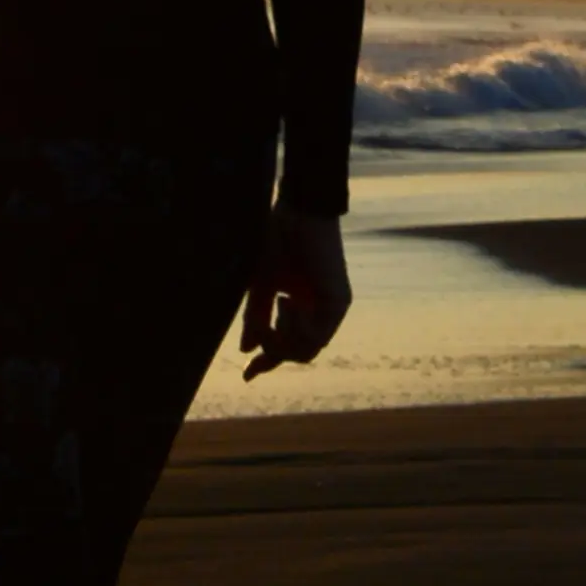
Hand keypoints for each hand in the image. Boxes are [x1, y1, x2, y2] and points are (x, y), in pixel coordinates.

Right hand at [238, 212, 350, 376]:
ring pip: (308, 349)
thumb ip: (255, 317)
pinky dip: (298, 326)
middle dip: (275, 348)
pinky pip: (317, 335)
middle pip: (299, 353)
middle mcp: (320, 311)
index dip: (267, 361)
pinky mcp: (339, 302)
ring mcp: (332, 309)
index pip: (287, 345)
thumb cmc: (278, 240)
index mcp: (302, 306)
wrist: (298, 210)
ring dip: (286, 338)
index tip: (246, 376)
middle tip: (261, 331)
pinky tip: (288, 302)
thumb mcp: (260, 284)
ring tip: (278, 305)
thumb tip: (246, 350)